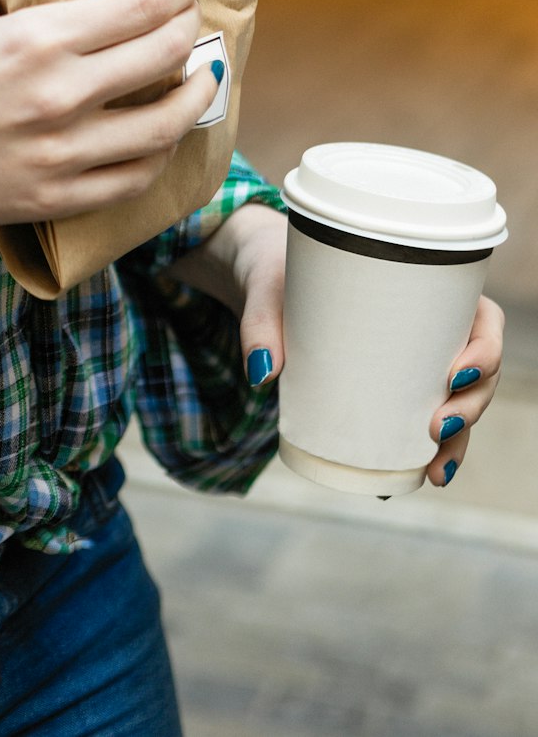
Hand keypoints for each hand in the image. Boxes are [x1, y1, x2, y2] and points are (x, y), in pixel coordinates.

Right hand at [0, 0, 222, 233]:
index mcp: (38, 38)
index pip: (145, 5)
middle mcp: (59, 96)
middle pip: (166, 56)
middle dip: (191, 30)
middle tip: (190, 22)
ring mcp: (59, 155)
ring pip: (163, 125)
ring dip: (193, 95)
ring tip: (198, 79)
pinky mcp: (50, 198)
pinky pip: (131, 180)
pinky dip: (158, 153)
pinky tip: (160, 135)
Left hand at [170, 213, 506, 487]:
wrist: (263, 279)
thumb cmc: (278, 270)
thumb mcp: (269, 287)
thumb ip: (260, 324)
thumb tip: (261, 372)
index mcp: (423, 286)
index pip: (483, 319)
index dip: (487, 350)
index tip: (459, 372)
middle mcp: (430, 326)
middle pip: (479, 371)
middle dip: (472, 406)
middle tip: (436, 427)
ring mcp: (414, 360)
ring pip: (460, 402)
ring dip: (459, 440)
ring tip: (435, 470)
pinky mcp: (391, 386)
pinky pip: (425, 419)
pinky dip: (430, 449)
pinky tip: (421, 476)